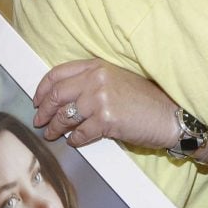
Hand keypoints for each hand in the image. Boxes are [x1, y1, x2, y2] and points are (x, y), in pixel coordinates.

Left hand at [33, 59, 179, 148]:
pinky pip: (80, 133)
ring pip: (64, 116)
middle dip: (44, 111)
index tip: (38, 100)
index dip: (42, 89)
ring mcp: (100, 99)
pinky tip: (74, 141)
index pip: (58, 73)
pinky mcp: (106, 120)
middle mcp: (96, 79)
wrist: (169, 115)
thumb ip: (92, 82)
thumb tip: (65, 98)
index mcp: (97, 66)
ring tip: (53, 134)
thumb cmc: (146, 100)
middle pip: (56, 95)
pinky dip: (74, 140)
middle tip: (40, 121)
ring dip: (55, 128)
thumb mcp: (117, 79)